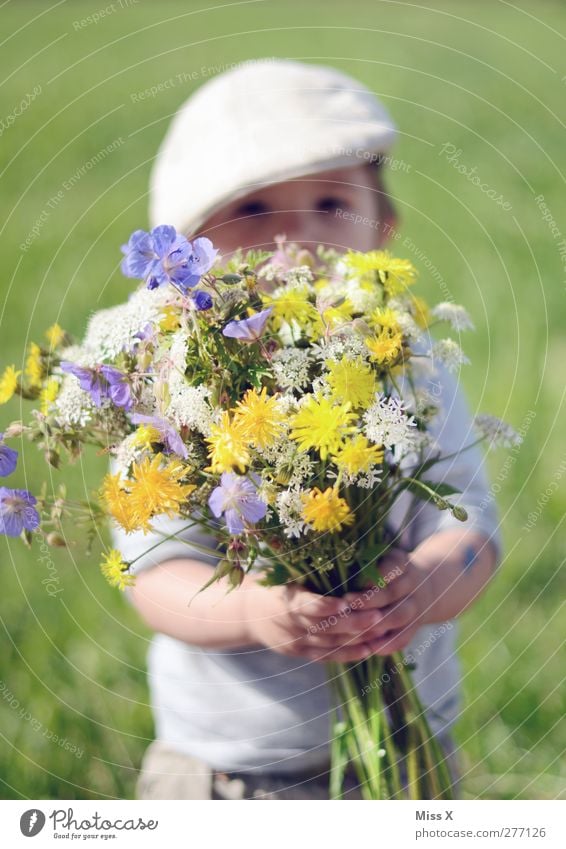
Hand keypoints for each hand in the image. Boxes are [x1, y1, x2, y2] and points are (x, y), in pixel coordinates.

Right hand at [245, 581, 402, 662]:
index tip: (348, 601)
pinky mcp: (300, 654)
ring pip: (329, 644)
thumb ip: (306, 567)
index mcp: (283, 599)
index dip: (327, 606)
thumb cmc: (272, 584)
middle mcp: (289, 624)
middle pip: (325, 627)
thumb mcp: (282, 573)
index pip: (306, 606)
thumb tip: (340, 546)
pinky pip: (327, 657)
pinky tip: (369, 649)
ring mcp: (295, 642)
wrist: (246, 614)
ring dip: (357, 638)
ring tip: (382, 630)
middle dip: (354, 623)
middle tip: (379, 615)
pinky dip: (348, 654)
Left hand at [340, 548, 433, 655]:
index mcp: (402, 563)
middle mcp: (412, 584)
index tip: (354, 578)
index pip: (390, 567)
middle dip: (368, 600)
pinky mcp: (415, 626)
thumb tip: (333, 566)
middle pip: (392, 593)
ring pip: (398, 616)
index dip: (372, 577)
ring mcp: (416, 606)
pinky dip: (387, 645)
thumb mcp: (380, 557)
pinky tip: (368, 649)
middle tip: (345, 603)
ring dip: (376, 624)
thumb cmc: (387, 570)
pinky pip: (403, 637)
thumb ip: (362, 562)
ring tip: (353, 629)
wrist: (425, 586)